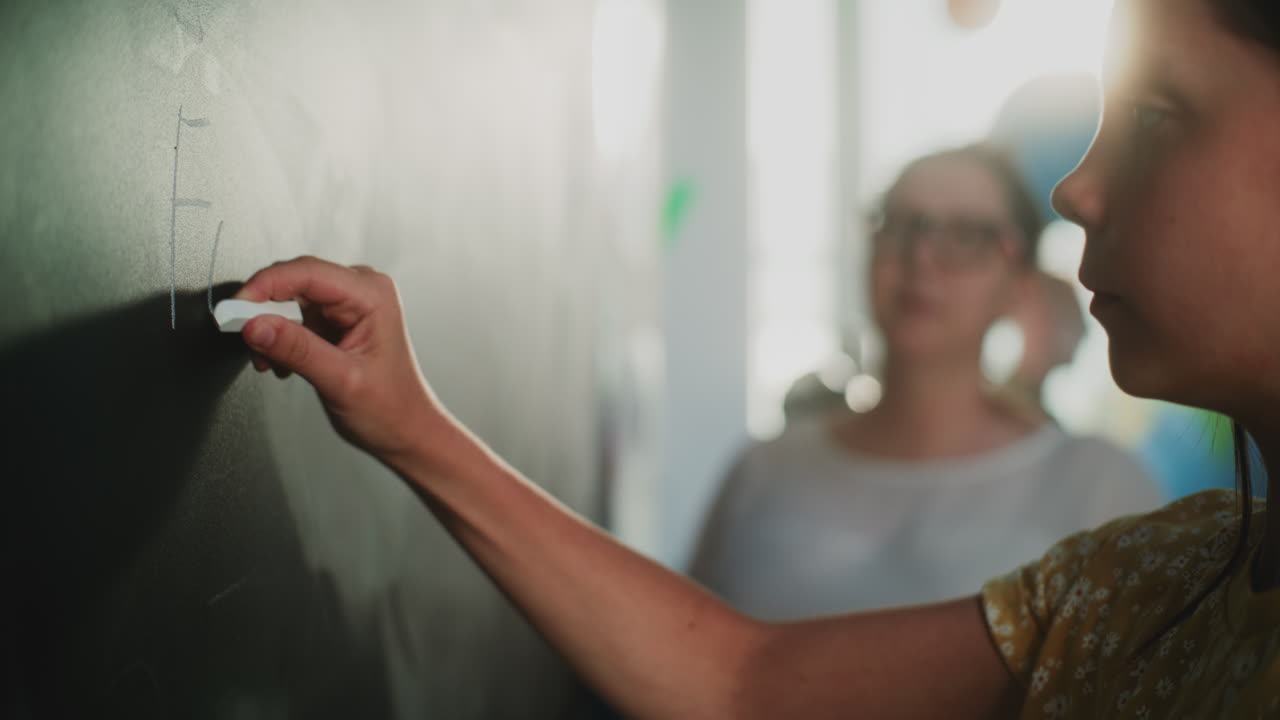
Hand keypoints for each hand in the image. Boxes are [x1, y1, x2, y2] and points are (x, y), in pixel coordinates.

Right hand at [234, 256, 444, 466]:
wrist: (405, 431)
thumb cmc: (391, 409)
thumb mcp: (340, 380)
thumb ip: (296, 350)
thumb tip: (255, 325)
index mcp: (372, 295)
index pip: (306, 272)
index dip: (264, 286)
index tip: (236, 308)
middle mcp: (362, 291)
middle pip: (294, 281)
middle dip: (264, 311)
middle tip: (248, 341)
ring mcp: (348, 304)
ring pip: (288, 300)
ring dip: (270, 329)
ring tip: (271, 362)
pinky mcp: (336, 319)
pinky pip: (294, 316)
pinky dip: (280, 338)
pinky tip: (282, 363)